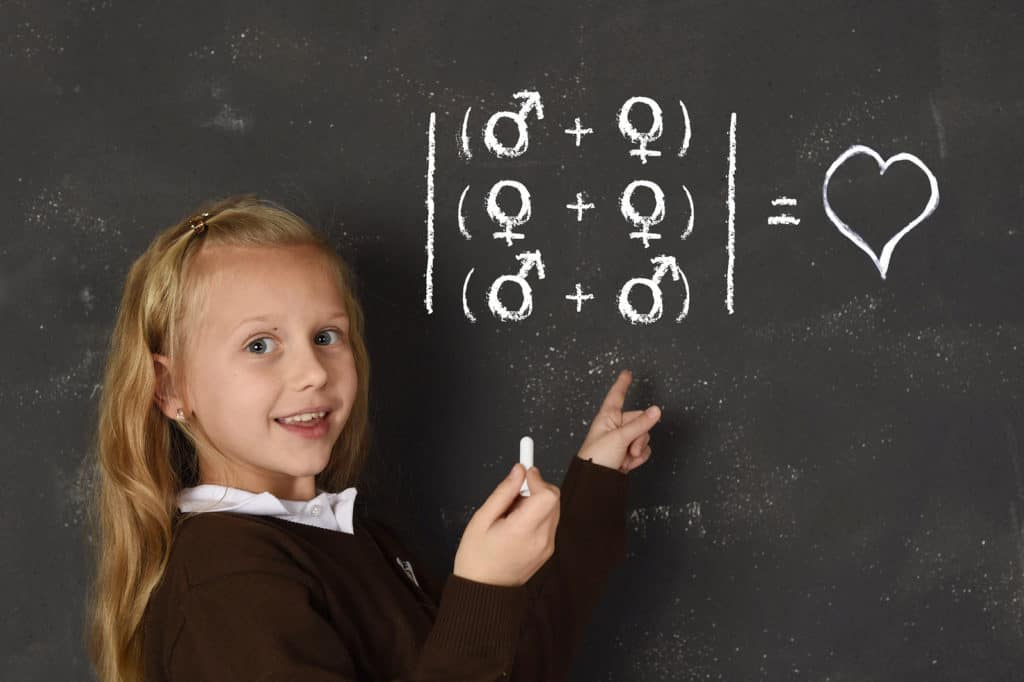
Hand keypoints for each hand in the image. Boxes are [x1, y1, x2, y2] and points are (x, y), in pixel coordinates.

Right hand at [453, 465, 559, 586]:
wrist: (482, 591)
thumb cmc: (476, 558)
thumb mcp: (482, 519)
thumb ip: (503, 492)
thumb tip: (519, 470)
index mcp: (524, 530)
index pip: (548, 495)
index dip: (537, 479)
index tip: (522, 475)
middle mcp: (541, 539)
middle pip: (553, 499)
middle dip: (536, 489)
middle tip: (512, 497)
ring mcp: (547, 547)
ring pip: (553, 509)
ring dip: (536, 502)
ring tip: (511, 514)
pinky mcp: (547, 551)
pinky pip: (549, 523)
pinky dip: (537, 516)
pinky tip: (517, 525)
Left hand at [576, 369, 660, 473]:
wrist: (594, 482)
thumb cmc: (596, 458)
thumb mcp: (620, 437)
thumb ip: (640, 424)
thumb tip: (655, 410)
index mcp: (608, 417)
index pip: (617, 395)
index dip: (623, 384)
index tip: (626, 373)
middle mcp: (615, 426)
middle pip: (640, 420)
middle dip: (639, 435)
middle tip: (630, 447)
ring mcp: (621, 440)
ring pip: (643, 437)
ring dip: (639, 449)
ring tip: (626, 457)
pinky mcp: (626, 454)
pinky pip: (643, 450)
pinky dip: (638, 458)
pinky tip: (628, 463)